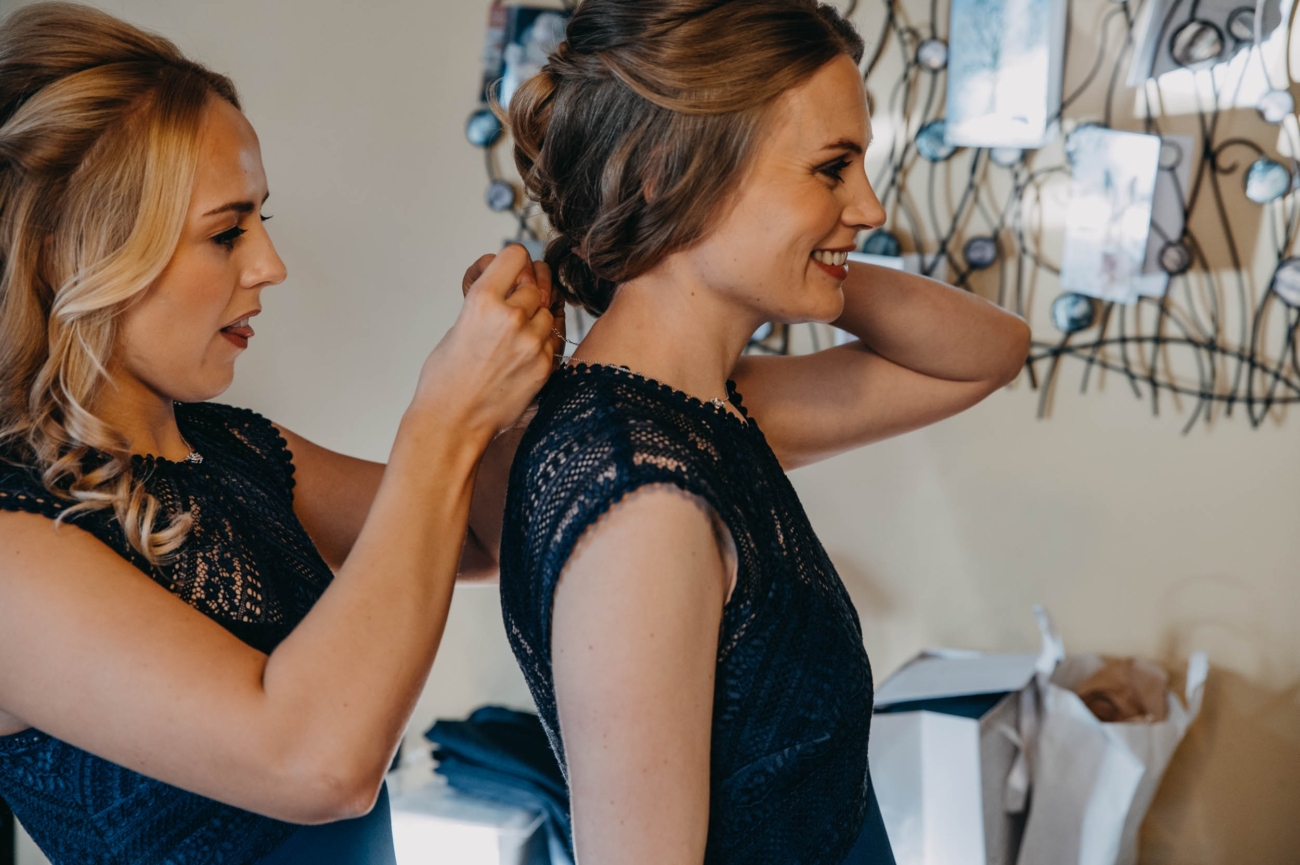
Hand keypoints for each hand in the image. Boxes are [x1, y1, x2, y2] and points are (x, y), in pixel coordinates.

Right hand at [413, 245, 554, 442]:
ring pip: (549, 311)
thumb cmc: (446, 377)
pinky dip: (542, 342)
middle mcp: (510, 317)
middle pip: (536, 283)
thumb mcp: (458, 325)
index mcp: (482, 300)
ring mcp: (531, 342)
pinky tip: (522, 354)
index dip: (514, 262)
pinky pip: (553, 339)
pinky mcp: (544, 365)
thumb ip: (488, 301)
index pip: (516, 255)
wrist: (452, 421)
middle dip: (527, 291)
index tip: (512, 271)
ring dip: (537, 317)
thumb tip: (513, 285)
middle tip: (514, 305)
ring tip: (515, 335)